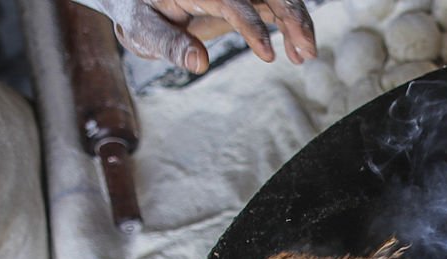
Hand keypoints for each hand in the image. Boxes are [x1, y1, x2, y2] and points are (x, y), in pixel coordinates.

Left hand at [79, 0, 316, 71]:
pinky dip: (291, 28)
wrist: (142, 1)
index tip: (267, 55)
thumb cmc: (139, 13)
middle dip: (292, 17)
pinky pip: (274, 8)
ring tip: (306, 55)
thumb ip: (169, 44)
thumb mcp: (142, 29)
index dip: (251, 26)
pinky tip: (297, 54)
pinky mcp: (244, 0)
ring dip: (298, 23)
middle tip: (308, 50)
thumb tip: (199, 64)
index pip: (232, 1)